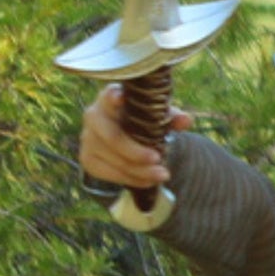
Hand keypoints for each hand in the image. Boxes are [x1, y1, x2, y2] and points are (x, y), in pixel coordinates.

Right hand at [77, 84, 194, 191]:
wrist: (122, 137)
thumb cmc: (141, 120)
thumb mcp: (157, 116)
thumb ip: (171, 116)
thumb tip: (186, 120)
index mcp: (110, 98)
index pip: (108, 95)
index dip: (113, 97)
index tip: (120, 99)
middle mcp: (94, 116)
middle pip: (113, 137)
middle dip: (136, 152)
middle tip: (158, 159)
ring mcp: (88, 139)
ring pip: (115, 159)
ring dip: (140, 171)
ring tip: (162, 174)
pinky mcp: (88, 159)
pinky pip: (111, 174)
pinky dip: (132, 179)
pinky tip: (148, 180)